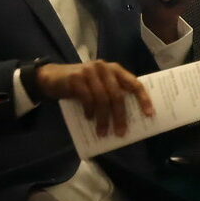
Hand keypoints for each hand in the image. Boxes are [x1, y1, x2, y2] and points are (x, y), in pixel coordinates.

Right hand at [34, 60, 152, 136]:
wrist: (50, 77)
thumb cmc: (79, 84)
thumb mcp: (98, 85)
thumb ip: (111, 92)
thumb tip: (127, 117)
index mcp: (115, 69)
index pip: (134, 84)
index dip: (143, 99)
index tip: (149, 114)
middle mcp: (104, 68)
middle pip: (117, 95)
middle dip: (120, 116)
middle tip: (120, 132)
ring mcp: (89, 72)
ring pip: (102, 99)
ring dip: (103, 119)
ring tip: (102, 132)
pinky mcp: (76, 78)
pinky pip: (87, 98)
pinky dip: (90, 111)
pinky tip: (89, 118)